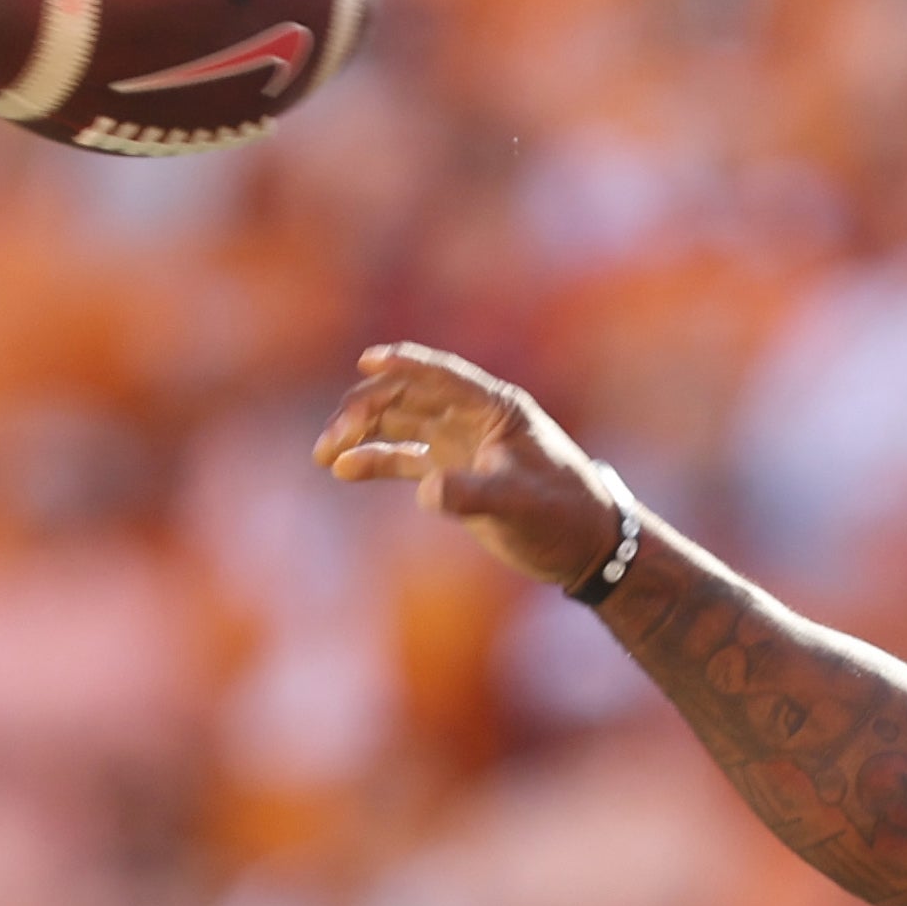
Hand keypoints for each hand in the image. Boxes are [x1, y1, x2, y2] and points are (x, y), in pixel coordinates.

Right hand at [313, 343, 628, 586]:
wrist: (582, 545)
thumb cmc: (562, 516)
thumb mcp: (521, 505)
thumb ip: (473, 494)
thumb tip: (425, 490)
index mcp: (497, 408)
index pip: (443, 376)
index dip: (406, 364)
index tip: (368, 360)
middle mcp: (474, 417)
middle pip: (409, 397)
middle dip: (366, 410)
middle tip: (332, 439)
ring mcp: (459, 442)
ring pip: (399, 422)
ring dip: (361, 433)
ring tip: (324, 455)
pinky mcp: (451, 470)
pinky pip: (403, 455)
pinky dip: (374, 459)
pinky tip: (344, 469)